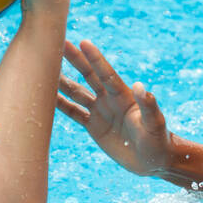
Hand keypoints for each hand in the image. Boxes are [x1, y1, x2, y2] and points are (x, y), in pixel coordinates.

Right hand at [56, 40, 176, 175]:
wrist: (154, 161)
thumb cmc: (158, 140)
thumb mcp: (155, 124)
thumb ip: (148, 106)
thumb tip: (141, 86)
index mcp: (124, 96)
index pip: (106, 74)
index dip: (95, 58)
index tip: (83, 42)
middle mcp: (110, 100)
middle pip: (88, 76)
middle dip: (75, 60)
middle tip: (58, 42)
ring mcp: (100, 112)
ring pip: (77, 93)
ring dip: (62, 81)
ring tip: (43, 68)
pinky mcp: (94, 126)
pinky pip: (74, 112)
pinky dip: (60, 105)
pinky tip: (46, 96)